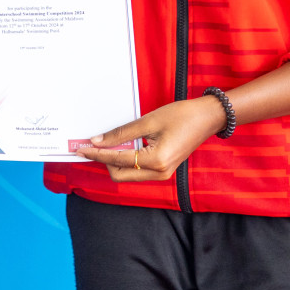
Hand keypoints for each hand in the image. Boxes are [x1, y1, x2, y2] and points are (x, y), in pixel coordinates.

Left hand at [74, 96, 226, 181]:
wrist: (208, 117)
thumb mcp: (149, 121)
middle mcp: (159, 173)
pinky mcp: (164, 169)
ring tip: (102, 145)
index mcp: (156, 161)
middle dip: (103, 161)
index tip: (80, 149)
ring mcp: (163, 173)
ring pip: (128, 174)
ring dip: (114, 161)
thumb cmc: (182, 115)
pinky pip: (138, 170)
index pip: (117, 160)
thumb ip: (122, 133)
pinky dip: (126, 160)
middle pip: (119, 174)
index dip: (96, 154)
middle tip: (89, 146)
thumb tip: (99, 141)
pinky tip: (120, 147)